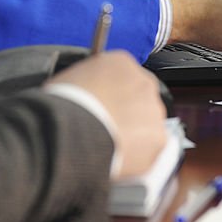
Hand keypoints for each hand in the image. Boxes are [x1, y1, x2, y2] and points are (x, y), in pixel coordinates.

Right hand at [47, 51, 166, 178]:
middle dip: (126, 115)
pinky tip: (116, 159)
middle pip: (139, 100)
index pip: (124, 77)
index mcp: (121, 63)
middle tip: (105, 129)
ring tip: (108, 147)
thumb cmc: (63, 105)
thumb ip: (89, 82)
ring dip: (133, 135)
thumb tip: (88, 94)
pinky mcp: (158, 139)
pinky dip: (137, 156)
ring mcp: (153, 111)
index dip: (112, 96)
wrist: (68, 131)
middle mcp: (144, 83)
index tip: (103, 107)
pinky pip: (150, 148)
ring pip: (147, 125)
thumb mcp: (71, 78)